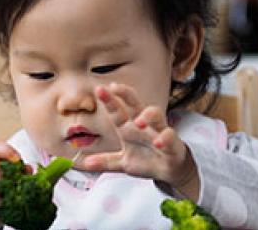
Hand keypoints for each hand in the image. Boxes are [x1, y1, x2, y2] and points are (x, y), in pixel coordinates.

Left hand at [80, 83, 197, 190]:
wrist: (169, 170)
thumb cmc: (146, 160)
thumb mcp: (122, 163)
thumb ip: (105, 161)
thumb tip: (85, 163)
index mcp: (129, 128)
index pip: (117, 111)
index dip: (109, 100)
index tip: (99, 89)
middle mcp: (143, 126)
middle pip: (135, 104)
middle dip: (126, 94)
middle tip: (115, 87)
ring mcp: (158, 132)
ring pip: (156, 115)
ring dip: (148, 115)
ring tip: (139, 122)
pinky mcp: (172, 143)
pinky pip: (170, 137)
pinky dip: (165, 138)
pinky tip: (158, 142)